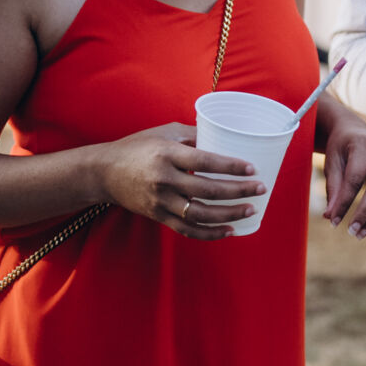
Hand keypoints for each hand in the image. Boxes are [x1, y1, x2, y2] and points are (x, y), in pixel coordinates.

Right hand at [95, 122, 265, 240]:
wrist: (104, 172)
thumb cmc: (138, 146)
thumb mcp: (165, 132)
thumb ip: (194, 135)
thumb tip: (225, 138)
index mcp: (167, 154)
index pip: (205, 161)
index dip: (230, 166)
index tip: (252, 168)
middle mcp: (164, 179)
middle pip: (207, 190)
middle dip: (238, 191)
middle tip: (260, 189)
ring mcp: (160, 201)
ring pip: (200, 214)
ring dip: (228, 215)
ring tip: (250, 210)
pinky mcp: (157, 216)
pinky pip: (187, 229)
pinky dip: (210, 233)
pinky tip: (229, 230)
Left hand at [321, 116, 365, 239]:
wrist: (354, 131)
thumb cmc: (340, 148)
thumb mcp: (331, 163)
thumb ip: (333, 188)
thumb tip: (330, 217)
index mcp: (363, 144)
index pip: (355, 177)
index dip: (345, 201)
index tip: (334, 221)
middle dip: (365, 212)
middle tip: (352, 232)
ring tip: (361, 234)